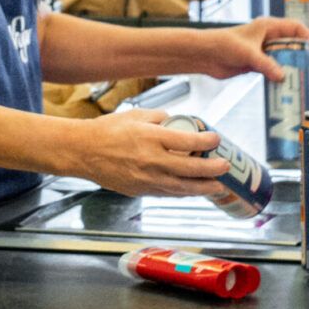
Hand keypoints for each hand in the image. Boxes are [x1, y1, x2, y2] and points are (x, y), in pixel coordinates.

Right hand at [66, 108, 228, 197]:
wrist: (82, 152)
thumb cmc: (107, 131)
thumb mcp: (136, 115)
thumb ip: (160, 117)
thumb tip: (178, 120)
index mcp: (151, 138)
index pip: (187, 140)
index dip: (207, 141)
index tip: (216, 138)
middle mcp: (151, 160)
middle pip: (190, 168)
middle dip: (212, 169)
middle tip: (225, 167)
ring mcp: (146, 178)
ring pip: (182, 187)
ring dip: (203, 187)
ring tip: (218, 186)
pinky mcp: (140, 190)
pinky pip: (167, 193)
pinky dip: (183, 192)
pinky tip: (193, 190)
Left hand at [202, 16, 308, 81]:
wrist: (205, 55)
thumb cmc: (223, 44)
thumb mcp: (248, 54)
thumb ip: (266, 65)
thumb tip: (282, 76)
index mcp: (268, 26)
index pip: (295, 27)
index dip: (307, 37)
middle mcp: (267, 37)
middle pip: (292, 44)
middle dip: (301, 55)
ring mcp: (262, 50)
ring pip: (283, 58)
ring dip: (290, 67)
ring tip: (299, 78)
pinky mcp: (256, 63)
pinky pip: (273, 68)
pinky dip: (279, 75)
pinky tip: (284, 84)